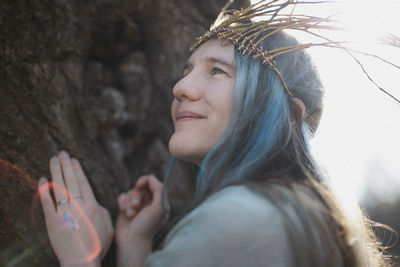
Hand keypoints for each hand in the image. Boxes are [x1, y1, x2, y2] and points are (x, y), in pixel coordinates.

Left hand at [38, 151, 113, 265]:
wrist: (82, 261)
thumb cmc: (97, 246)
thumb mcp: (108, 227)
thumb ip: (105, 212)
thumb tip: (98, 203)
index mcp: (93, 207)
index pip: (84, 183)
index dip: (78, 170)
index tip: (74, 160)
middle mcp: (80, 206)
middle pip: (72, 181)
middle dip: (66, 165)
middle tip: (62, 153)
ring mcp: (66, 213)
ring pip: (60, 188)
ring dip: (56, 172)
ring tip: (53, 159)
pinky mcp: (53, 222)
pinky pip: (48, 203)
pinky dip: (44, 191)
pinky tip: (42, 180)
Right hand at [115, 175, 169, 265]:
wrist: (132, 241)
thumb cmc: (147, 226)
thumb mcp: (158, 207)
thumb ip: (158, 189)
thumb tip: (151, 176)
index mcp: (160, 201)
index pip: (154, 183)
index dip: (146, 181)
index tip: (139, 185)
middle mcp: (149, 202)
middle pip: (141, 186)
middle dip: (136, 195)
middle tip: (136, 205)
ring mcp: (138, 205)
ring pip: (131, 191)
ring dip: (129, 201)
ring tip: (131, 213)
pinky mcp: (126, 207)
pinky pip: (122, 196)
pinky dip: (122, 203)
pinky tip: (124, 212)